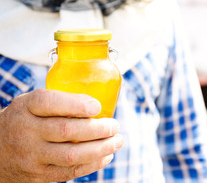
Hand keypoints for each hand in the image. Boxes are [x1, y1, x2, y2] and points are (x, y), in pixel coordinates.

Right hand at [0, 89, 122, 182]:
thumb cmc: (25, 120)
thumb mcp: (31, 103)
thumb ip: (58, 100)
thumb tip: (101, 96)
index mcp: (27, 108)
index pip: (49, 102)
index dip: (76, 104)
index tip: (97, 106)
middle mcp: (27, 131)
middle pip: (66, 130)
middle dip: (98, 129)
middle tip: (115, 125)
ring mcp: (32, 156)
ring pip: (71, 155)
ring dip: (101, 148)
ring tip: (117, 141)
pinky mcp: (39, 175)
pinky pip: (70, 172)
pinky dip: (93, 164)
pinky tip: (106, 156)